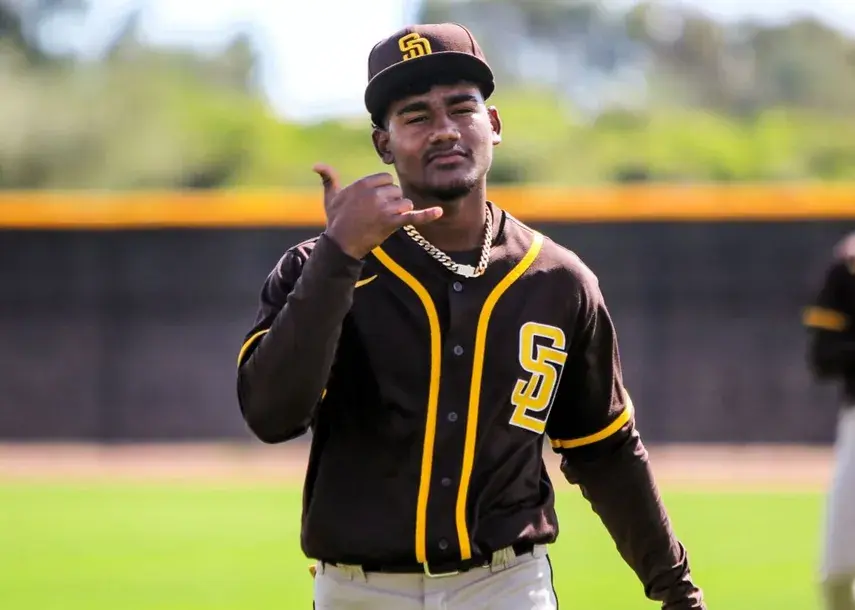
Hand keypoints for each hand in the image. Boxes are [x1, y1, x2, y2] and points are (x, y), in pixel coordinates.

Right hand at [313, 164, 442, 259]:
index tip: (373, 202)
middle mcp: (375, 193)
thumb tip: (316, 164)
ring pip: (404, 202)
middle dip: (391, 202)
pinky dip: (427, 214)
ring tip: (383, 222)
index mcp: (364, 183)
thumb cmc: (336, 221)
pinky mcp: (392, 222)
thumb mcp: (331, 197)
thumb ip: (328, 178)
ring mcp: (384, 207)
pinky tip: (439, 212)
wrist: (340, 244)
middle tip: (376, 215)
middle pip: (396, 191)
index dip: (383, 191)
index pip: (386, 179)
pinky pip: (413, 216)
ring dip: (398, 212)